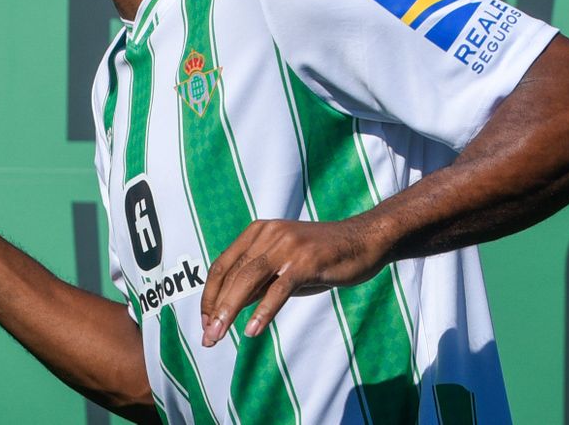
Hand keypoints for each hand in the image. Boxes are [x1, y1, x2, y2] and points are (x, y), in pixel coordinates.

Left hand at [198, 218, 382, 346]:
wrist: (363, 240)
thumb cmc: (321, 257)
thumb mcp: (283, 266)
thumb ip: (258, 281)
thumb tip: (229, 307)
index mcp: (257, 232)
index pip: (222, 265)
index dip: (210, 295)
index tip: (204, 322)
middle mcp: (267, 234)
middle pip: (232, 274)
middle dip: (216, 308)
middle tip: (208, 337)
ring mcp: (287, 246)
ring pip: (249, 279)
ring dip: (230, 310)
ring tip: (218, 335)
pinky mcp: (307, 261)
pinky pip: (279, 289)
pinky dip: (263, 311)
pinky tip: (253, 330)